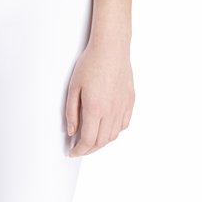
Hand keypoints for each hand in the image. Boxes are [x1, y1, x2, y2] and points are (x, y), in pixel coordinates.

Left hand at [65, 33, 134, 156]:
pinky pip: (124, 124)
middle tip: (80, 149)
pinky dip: (115, 131)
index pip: (88, 140)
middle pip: (101, 142)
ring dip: (102, 142)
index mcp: (95, 108)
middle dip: (89, 150)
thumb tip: (72, 131)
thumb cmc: (90, 63)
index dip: (79, 151)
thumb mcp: (73, 88)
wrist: (111, 48)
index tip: (73, 152)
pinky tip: (107, 128)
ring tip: (92, 140)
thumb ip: (71, 113)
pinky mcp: (130, 101)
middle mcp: (111, 111)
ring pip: (114, 135)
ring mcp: (123, 106)